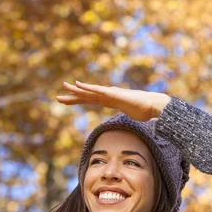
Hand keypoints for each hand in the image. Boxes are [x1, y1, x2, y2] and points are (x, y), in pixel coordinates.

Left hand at [55, 81, 169, 121]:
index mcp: (110, 100)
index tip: (68, 101)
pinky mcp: (113, 93)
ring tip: (63, 87)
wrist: (153, 105)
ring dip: (75, 90)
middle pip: (87, 96)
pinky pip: (96, 90)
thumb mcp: (132, 117)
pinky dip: (86, 87)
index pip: (92, 100)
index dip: (80, 100)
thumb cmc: (145, 111)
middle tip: (58, 98)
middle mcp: (108, 95)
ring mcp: (110, 93)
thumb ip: (128, 119)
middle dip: (72, 97)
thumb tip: (130, 127)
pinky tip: (76, 84)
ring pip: (89, 92)